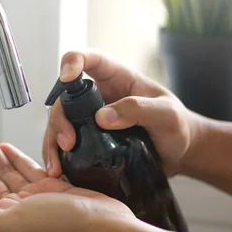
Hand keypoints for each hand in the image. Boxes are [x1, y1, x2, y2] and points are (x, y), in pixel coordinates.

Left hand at [0, 127, 135, 231]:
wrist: (103, 227)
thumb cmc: (62, 229)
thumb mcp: (15, 224)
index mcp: (4, 220)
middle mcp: (16, 209)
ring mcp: (33, 198)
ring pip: (5, 171)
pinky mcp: (51, 188)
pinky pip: (26, 169)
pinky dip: (14, 157)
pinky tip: (3, 147)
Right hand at [44, 49, 202, 177]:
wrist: (179, 153)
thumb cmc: (177, 126)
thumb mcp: (166, 115)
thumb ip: (138, 110)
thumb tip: (102, 117)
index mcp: (116, 78)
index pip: (88, 59)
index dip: (72, 61)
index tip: (67, 77)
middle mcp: (97, 96)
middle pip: (64, 98)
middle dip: (59, 119)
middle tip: (67, 143)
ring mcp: (89, 118)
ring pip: (59, 123)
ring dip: (52, 142)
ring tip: (56, 167)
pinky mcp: (88, 140)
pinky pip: (64, 145)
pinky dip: (57, 158)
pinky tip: (58, 173)